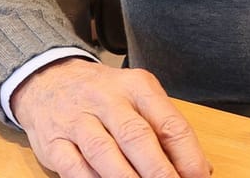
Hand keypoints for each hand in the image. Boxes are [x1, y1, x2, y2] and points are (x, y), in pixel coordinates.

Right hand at [11, 58, 211, 177]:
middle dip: (158, 170)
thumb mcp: (139, 98)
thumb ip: (165, 130)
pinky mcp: (53, 142)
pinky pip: (74, 167)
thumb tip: (200, 168)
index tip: (199, 176)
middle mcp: (107, 100)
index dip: (187, 155)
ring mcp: (77, 120)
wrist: (49, 81)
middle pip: (136, 137)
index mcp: (137, 87)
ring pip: (103, 152)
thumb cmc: (105, 96)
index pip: (169, 123)